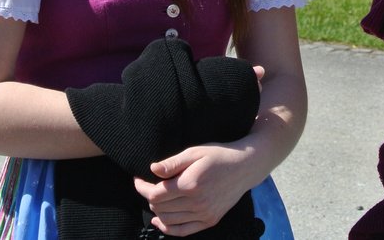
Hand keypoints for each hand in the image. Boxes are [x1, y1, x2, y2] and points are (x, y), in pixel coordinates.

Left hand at [132, 143, 252, 235]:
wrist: (245, 167)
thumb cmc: (218, 156)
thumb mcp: (195, 152)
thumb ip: (173, 163)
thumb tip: (152, 169)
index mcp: (190, 184)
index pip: (156, 194)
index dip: (142, 188)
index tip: (138, 180)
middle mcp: (197, 203)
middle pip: (160, 208)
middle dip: (148, 198)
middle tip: (147, 187)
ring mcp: (204, 214)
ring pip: (168, 220)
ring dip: (156, 211)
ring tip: (154, 200)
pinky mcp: (210, 220)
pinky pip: (183, 231)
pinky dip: (168, 228)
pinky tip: (159, 221)